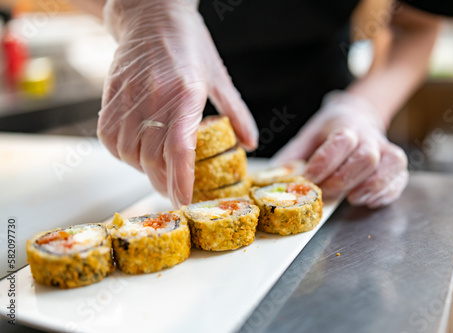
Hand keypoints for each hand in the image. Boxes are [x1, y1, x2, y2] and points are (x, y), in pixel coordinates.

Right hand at [97, 0, 257, 207]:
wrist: (151, 14)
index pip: (179, 148)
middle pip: (153, 157)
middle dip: (164, 183)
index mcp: (186, 92)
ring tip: (158, 174)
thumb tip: (251, 143)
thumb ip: (236, 113)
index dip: (181, 180)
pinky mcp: (110, 94)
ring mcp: (128, 96)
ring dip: (143, 171)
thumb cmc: (189, 44)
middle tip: (175, 194)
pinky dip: (122, 154)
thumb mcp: (219, 77)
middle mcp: (154, 96)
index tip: (184, 200)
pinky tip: (136, 154)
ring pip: (129, 151)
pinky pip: (109, 137)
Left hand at [273, 91, 407, 207]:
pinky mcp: (396, 164)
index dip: (325, 163)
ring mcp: (386, 148)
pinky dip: (387, 192)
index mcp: (344, 125)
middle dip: (344, 178)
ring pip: (390, 164)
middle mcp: (368, 135)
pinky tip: (369, 201)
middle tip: (326, 192)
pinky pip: (400, 177)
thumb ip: (292, 156)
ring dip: (371, 186)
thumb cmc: (329, 131)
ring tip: (352, 199)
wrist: (358, 115)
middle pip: (366, 157)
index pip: (340, 141)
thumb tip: (272, 177)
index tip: (309, 178)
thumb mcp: (307, 136)